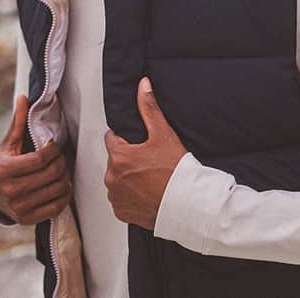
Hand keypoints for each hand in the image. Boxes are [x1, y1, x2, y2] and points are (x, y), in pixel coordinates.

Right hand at [0, 94, 71, 224]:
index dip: (54, 150)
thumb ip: (18, 122)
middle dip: (62, 161)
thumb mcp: (8, 144)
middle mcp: (11, 190)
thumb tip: (23, 97)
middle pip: (51, 174)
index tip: (55, 145)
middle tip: (62, 156)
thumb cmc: (3, 164)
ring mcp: (19, 207)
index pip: (41, 159)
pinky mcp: (27, 219)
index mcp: (5, 169)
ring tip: (62, 169)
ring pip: (57, 189)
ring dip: (65, 177)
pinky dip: (64, 195)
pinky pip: (56, 208)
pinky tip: (62, 185)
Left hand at [104, 76, 187, 229]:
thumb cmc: (175, 171)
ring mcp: (116, 197)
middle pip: (115, 159)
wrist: (186, 204)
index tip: (140, 143)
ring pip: (117, 179)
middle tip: (148, 160)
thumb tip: (142, 85)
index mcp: (119, 157)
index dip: (127, 139)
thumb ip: (149, 108)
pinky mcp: (122, 213)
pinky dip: (130, 195)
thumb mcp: (163, 134)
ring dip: (127, 177)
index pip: (112, 138)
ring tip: (149, 177)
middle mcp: (112, 178)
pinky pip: (121, 199)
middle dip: (128, 158)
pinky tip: (146, 192)